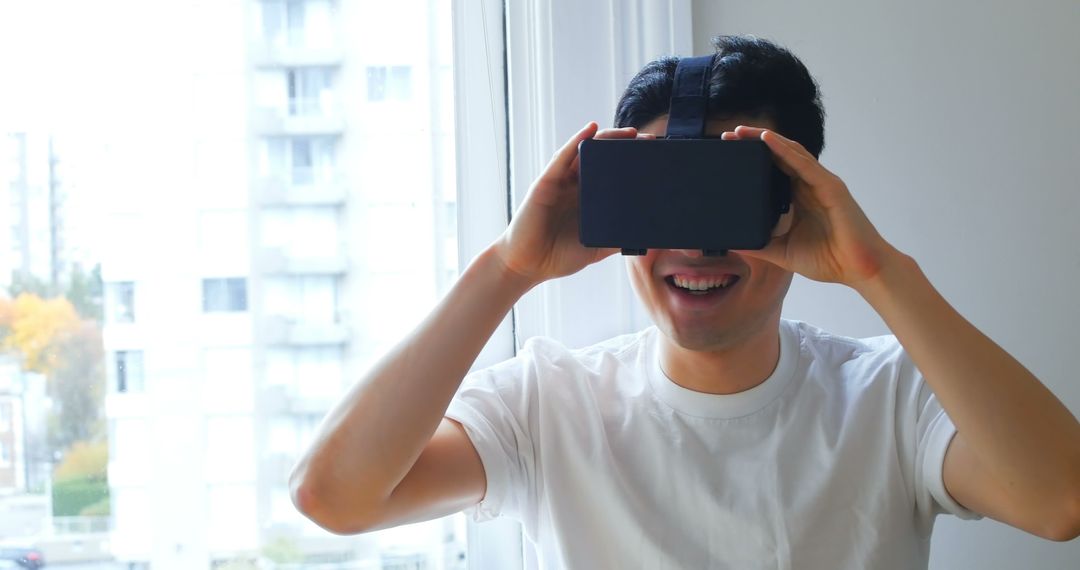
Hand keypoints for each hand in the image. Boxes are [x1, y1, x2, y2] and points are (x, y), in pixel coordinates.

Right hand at [493, 123, 649, 284]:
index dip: (631, 162)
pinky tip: (590, 130)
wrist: (527, 266)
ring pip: (584, 151)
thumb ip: (616, 239)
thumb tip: (646, 236)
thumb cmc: (557, 257)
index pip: (613, 174)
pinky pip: (562, 158)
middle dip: (624, 145)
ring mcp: (560, 182)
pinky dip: (575, 142)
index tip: (653, 156)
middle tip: (647, 139)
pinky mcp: (546, 183)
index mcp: (588, 200)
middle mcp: (575, 187)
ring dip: (606, 138)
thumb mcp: (596, 248)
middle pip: (602, 157)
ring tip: (628, 132)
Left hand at [721, 126, 901, 288]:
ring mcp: (821, 184)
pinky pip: (804, 164)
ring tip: (742, 132)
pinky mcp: (831, 187)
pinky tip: (768, 140)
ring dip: (766, 140)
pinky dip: (785, 150)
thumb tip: (734, 242)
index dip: (753, 158)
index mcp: (799, 197)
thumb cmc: (830, 260)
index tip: (728, 153)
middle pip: (780, 155)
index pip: (773, 170)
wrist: (862, 271)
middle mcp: (810, 185)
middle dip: (755, 143)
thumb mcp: (783, 252)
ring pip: (791, 152)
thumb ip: (761, 245)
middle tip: (728, 136)